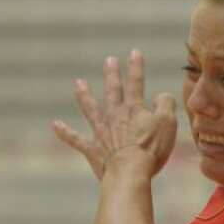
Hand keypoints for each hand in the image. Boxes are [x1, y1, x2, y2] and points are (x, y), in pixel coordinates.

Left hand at [53, 49, 178, 180]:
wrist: (129, 171)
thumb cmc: (150, 149)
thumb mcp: (167, 123)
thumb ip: (166, 104)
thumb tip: (161, 95)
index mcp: (134, 108)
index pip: (136, 83)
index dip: (136, 67)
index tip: (134, 52)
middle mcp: (115, 116)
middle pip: (112, 91)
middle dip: (112, 74)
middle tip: (109, 60)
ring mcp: (101, 132)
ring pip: (91, 109)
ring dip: (84, 95)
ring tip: (79, 83)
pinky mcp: (93, 149)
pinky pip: (76, 140)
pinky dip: (65, 133)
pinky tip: (55, 125)